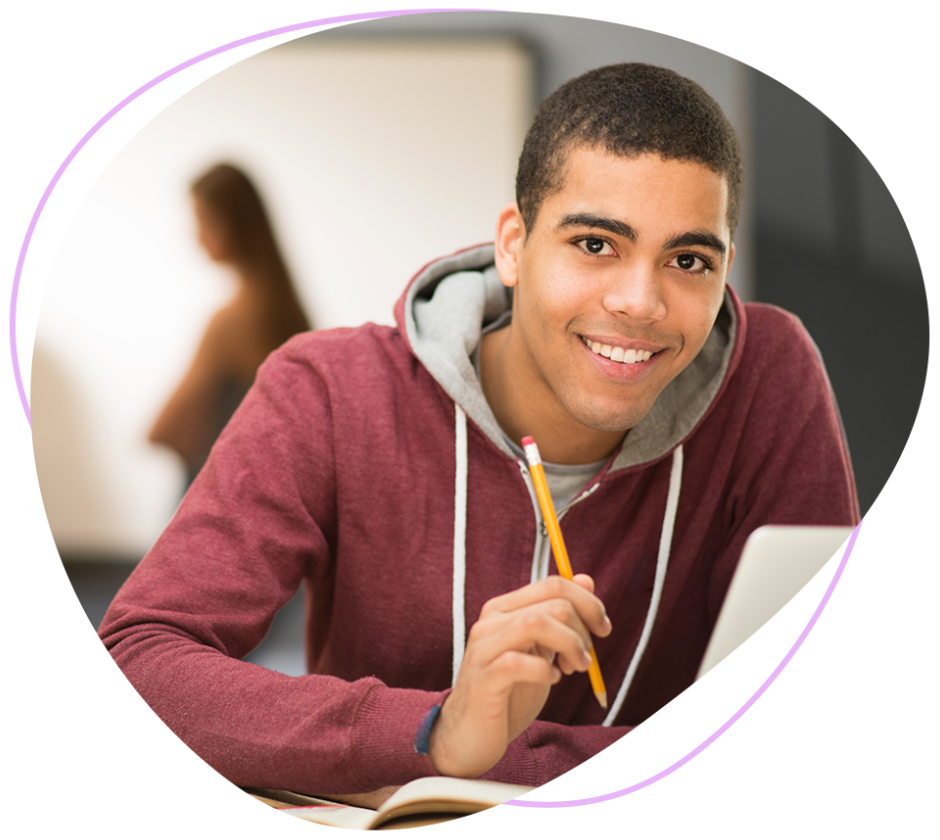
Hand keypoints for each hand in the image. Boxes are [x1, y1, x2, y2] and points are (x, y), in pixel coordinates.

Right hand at [428, 574, 610, 778]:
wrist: (470, 735)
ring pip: (536, 623)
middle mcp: (490, 620)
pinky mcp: (483, 679)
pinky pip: (517, 662)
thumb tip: (586, 580)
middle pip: (552, 603)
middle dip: (583, 629)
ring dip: (569, 645)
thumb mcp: (541, 650)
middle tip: (586, 659)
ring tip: (575, 668)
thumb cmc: (509, 692)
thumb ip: (560, 616)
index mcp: (504, 608)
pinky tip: (551, 680)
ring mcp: (484, 648)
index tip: (603, 629)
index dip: (587, 602)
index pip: (553, 584)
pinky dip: (544, 670)